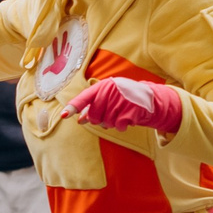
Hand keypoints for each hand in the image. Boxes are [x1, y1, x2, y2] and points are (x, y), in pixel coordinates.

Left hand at [65, 75, 183, 136]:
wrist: (148, 97)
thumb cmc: (123, 98)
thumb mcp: (108, 97)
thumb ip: (93, 107)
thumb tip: (80, 120)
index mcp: (102, 86)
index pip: (84, 98)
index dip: (73, 107)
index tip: (64, 115)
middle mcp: (110, 91)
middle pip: (94, 116)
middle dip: (100, 120)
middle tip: (110, 114)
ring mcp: (121, 100)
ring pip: (106, 123)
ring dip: (112, 123)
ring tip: (120, 114)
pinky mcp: (131, 109)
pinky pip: (118, 126)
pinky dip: (122, 126)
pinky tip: (127, 118)